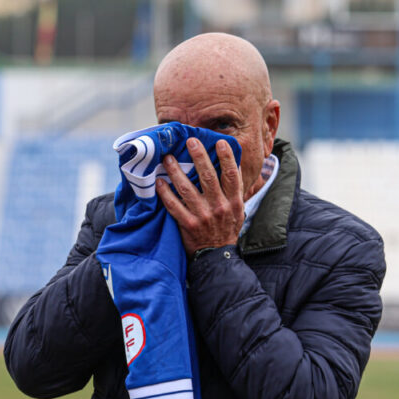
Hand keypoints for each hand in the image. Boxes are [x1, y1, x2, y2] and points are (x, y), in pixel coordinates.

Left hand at [155, 138, 243, 256]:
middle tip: (190, 141)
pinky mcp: (188, 225)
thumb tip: (234, 165)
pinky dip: (165, 194)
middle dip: (199, 157)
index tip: (219, 142)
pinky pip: (174, 206)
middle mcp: (219, 207)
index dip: (227, 158)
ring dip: (176, 172)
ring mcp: (203, 216)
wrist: (217, 257)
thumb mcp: (239, 211)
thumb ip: (235, 191)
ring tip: (167, 158)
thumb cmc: (227, 229)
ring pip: (187, 189)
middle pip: (209, 177)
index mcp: (234, 202)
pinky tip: (159, 183)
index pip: (232, 175)